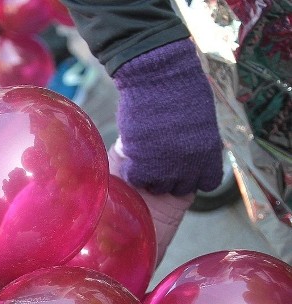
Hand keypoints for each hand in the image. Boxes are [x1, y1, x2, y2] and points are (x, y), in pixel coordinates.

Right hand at [113, 38, 222, 195]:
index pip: (208, 182)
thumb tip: (190, 154)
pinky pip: (137, 178)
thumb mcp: (202, 121)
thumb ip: (199, 143)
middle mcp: (190, 165)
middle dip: (171, 177)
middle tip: (160, 161)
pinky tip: (133, 157)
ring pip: (158, 186)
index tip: (185, 166)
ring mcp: (165, 166)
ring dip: (151, 176)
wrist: (159, 76)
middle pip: (181, 187)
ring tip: (144, 159)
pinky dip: (133, 171)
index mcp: (210, 153)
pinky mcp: (142, 162)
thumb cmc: (181, 89)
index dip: (195, 176)